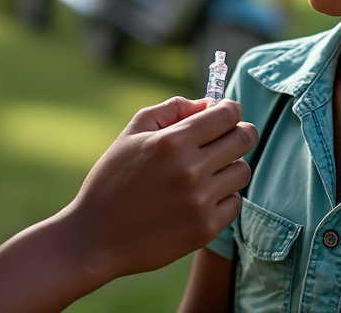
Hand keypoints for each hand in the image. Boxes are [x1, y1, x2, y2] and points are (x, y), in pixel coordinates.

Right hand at [63, 96, 256, 280]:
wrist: (96, 237)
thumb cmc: (111, 180)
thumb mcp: (132, 133)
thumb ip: (171, 110)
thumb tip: (208, 103)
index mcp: (172, 141)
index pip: (227, 114)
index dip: (231, 109)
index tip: (227, 113)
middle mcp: (190, 170)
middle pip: (244, 138)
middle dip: (240, 132)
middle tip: (229, 137)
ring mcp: (200, 202)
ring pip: (242, 171)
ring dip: (230, 166)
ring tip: (207, 171)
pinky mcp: (205, 229)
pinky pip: (234, 203)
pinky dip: (222, 197)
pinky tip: (200, 197)